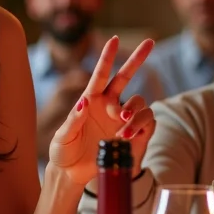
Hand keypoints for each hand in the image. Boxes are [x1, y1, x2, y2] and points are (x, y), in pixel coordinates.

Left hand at [48, 36, 154, 188]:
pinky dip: (140, 126)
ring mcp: (120, 119)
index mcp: (90, 100)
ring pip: (137, 102)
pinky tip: (126, 137)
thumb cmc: (63, 152)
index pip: (99, 75)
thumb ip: (72, 120)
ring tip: (120, 129)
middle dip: (136, 60)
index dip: (106, 57)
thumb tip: (83, 102)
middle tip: (150, 42)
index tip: (114, 40)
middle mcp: (107, 105)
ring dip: (133, 111)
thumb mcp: (63, 137)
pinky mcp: (130, 134)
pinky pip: (145, 122)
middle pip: (124, 77)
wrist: (72, 173)